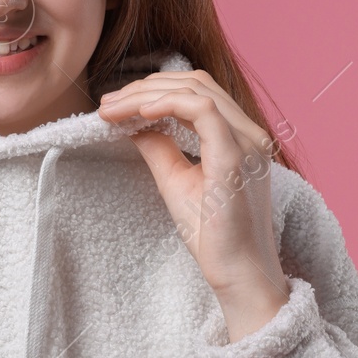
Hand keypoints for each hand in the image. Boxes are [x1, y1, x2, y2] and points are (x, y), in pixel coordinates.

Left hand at [98, 70, 289, 340]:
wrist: (239, 275)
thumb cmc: (214, 238)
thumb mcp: (176, 182)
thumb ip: (160, 147)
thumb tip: (135, 123)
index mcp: (240, 138)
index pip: (198, 93)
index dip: (154, 91)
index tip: (116, 106)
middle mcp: (250, 134)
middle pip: (197, 83)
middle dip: (146, 87)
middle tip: (107, 103)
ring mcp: (247, 142)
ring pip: (197, 90)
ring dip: (148, 94)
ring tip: (114, 108)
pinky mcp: (235, 156)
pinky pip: (201, 109)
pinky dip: (167, 104)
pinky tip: (140, 113)